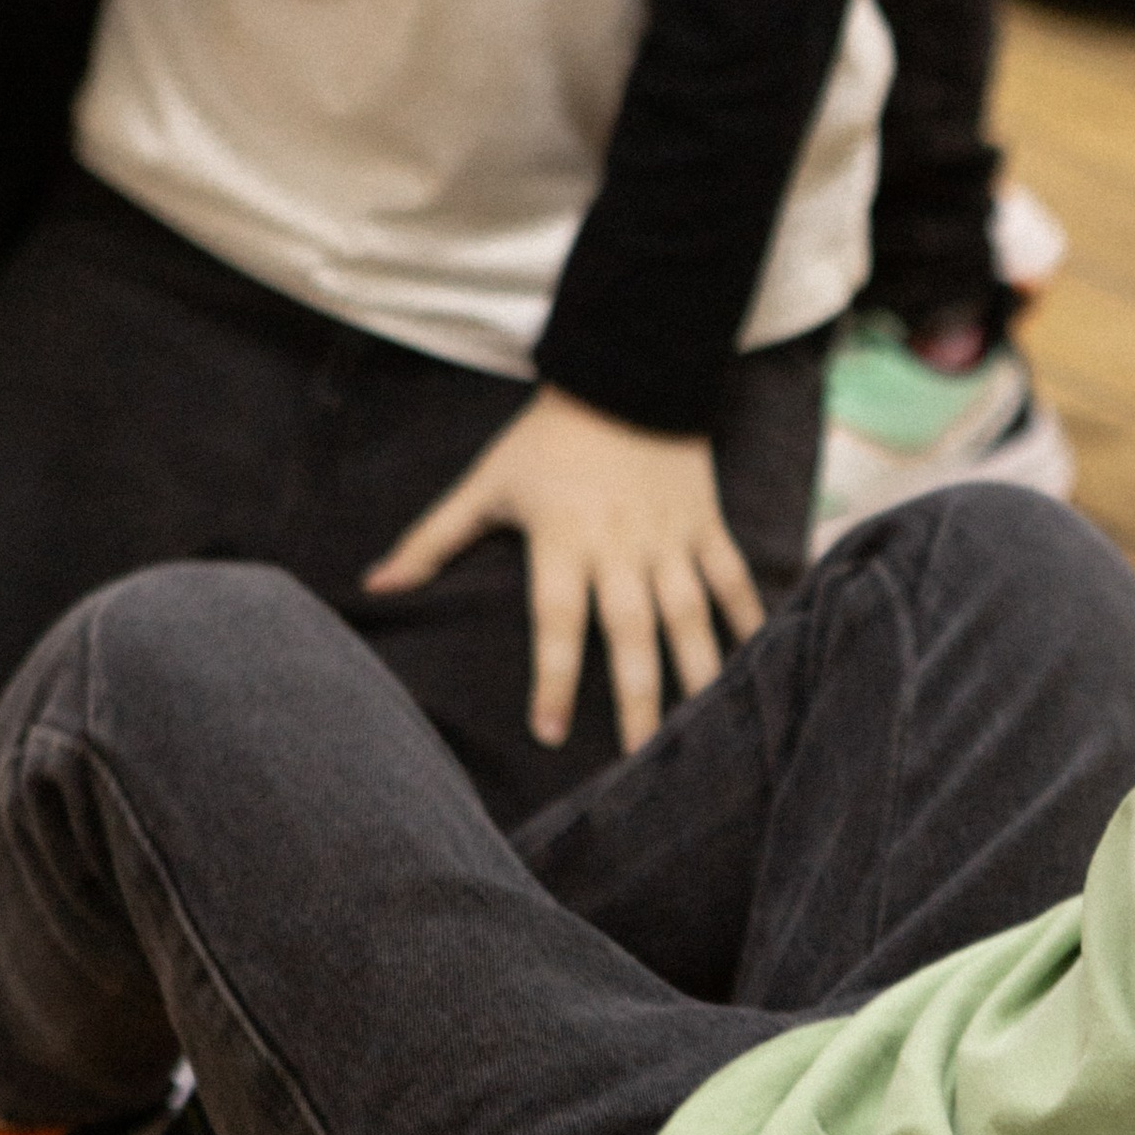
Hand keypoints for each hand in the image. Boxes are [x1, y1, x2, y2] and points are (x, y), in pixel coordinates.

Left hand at [366, 387, 761, 751]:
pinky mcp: (706, 525)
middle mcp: (621, 547)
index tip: (547, 733)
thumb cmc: (546, 439)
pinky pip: (730, 580)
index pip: (556, 622)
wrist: (626, 374)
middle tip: (639, 760)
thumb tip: (375, 586)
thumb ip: (432, 539)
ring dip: (697, 672)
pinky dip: (748, 619)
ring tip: (703, 728)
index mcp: (564, 539)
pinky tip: (758, 662)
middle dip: (636, 698)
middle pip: (631, 633)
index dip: (552, 678)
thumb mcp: (485, 484)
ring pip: (689, 615)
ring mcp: (670, 538)